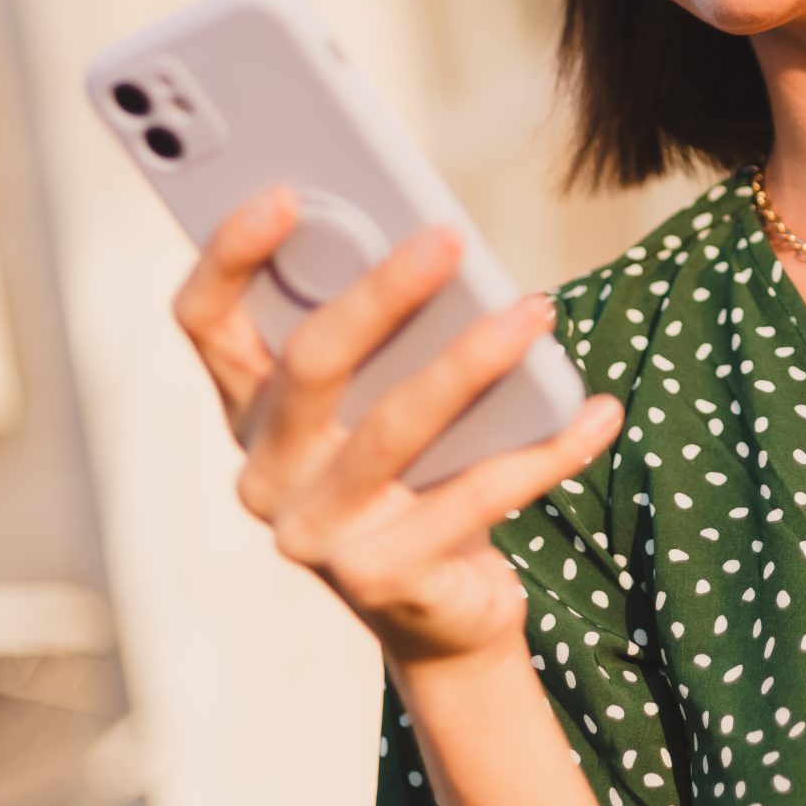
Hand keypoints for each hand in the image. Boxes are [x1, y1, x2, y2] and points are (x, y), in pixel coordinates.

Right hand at [171, 186, 624, 668]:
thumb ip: (390, 335)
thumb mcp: (388, 398)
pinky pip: (476, 497)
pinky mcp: (379, 579)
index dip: (231, 253)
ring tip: (537, 311)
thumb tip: (439, 244)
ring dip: (472, 361)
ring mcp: (315, 532)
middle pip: (311, 363)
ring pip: (396, 426)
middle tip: (449, 238)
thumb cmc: (420, 473)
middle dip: (382, 293)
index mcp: (253, 408)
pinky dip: (548, 450)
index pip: (207, 320)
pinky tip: (598, 412)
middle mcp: (265, 471)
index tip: (285, 190)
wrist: (442, 614)